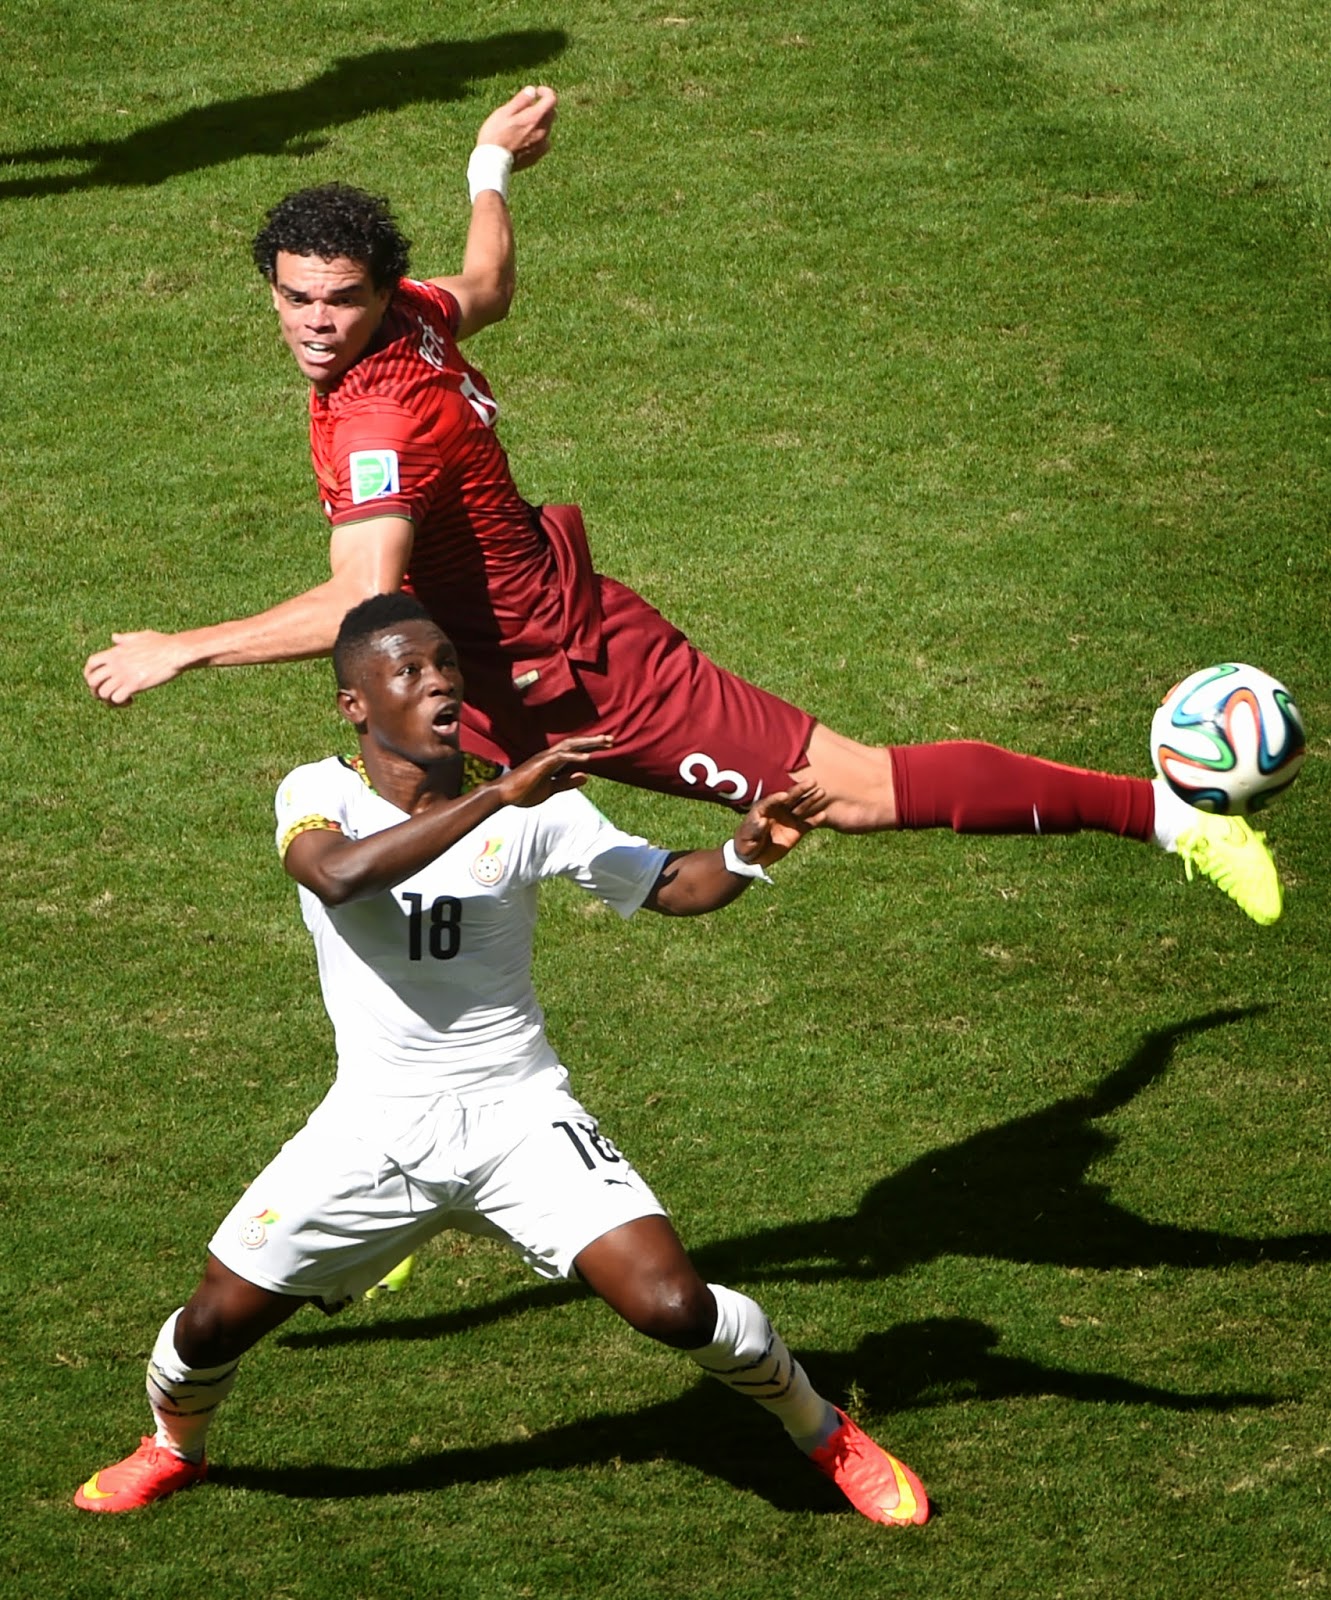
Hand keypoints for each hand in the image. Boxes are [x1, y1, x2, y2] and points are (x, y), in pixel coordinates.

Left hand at [84, 631, 189, 705]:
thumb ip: (124, 638)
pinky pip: (117, 699)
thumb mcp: (140, 636)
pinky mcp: (134, 685)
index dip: (89, 673)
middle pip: (92, 681)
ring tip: (121, 698)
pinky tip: (131, 700)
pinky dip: (121, 703)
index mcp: (115, 652)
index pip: (91, 663)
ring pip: (103, 693)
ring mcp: (124, 675)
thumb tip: (114, 637)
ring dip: (109, 699)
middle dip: (95, 690)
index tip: (96, 680)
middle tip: (107, 695)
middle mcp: (116, 664)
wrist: (175, 652)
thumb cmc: (162, 643)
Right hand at [474, 85, 556, 169]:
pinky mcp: (537, 156)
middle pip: (551, 114)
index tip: (536, 92)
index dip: (546, 92)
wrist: (493, 162)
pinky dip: (537, 136)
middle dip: (542, 107)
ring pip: (547, 128)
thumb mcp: (505, 112)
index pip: (552, 100)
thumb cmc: (495, 134)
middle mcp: (543, 132)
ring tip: (522, 124)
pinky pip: (543, 142)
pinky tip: (524, 138)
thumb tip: (532, 90)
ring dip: (539, 122)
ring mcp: (541, 146)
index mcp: (535, 118)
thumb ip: (521, 100)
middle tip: (527, 107)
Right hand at [494, 734, 612, 808]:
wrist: (504, 795)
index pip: (575, 750)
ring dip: (587, 744)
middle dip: (593, 741)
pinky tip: (587, 759)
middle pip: (575, 744)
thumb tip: (587, 776)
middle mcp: (549, 756)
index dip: (591, 747)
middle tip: (611, 739)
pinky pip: (559, 758)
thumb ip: (567, 782)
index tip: (607, 746)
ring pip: (569, 746)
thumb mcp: (550, 789)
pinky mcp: (540, 765)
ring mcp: (544, 759)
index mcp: (552, 761)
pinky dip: (574, 757)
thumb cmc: (524, 792)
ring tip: (604, 743)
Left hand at [732, 782, 827, 866]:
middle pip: (791, 798)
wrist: (752, 857)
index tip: (785, 796)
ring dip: (811, 799)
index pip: (772, 800)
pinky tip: (823, 815)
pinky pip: (808, 824)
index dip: (777, 798)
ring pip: (802, 807)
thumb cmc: (745, 843)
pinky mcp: (797, 831)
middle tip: (812, 781)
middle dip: (801, 789)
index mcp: (764, 808)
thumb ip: (755, 827)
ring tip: (822, 791)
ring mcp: (789, 820)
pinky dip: (815, 820)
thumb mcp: (747, 836)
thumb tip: (763, 819)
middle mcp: (779, 810)